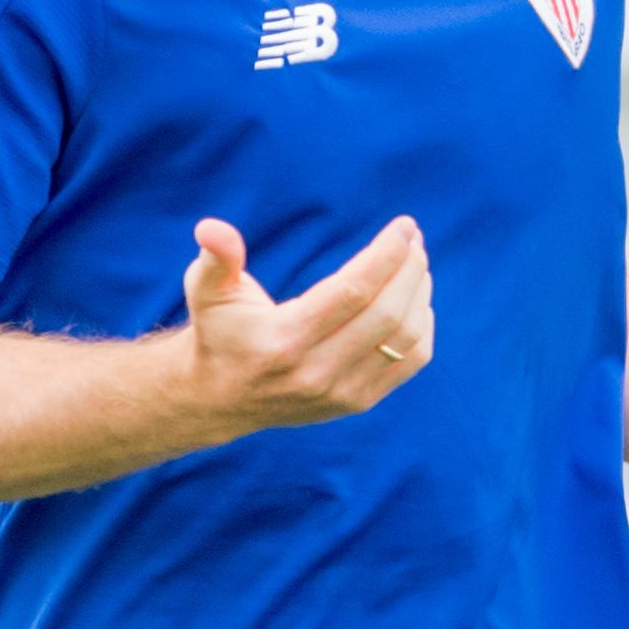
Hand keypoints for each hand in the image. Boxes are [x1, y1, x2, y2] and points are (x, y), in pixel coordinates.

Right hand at [182, 215, 432, 427]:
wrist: (221, 398)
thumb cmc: (220, 330)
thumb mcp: (207, 291)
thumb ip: (216, 258)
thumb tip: (212, 228)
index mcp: (282, 340)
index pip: (352, 292)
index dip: (385, 255)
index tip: (405, 226)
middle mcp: (314, 372)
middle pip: (386, 314)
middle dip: (409, 269)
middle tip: (414, 240)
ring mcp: (340, 392)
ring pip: (404, 339)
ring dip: (419, 294)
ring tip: (417, 263)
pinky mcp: (357, 402)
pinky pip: (410, 361)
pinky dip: (422, 326)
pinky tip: (415, 299)